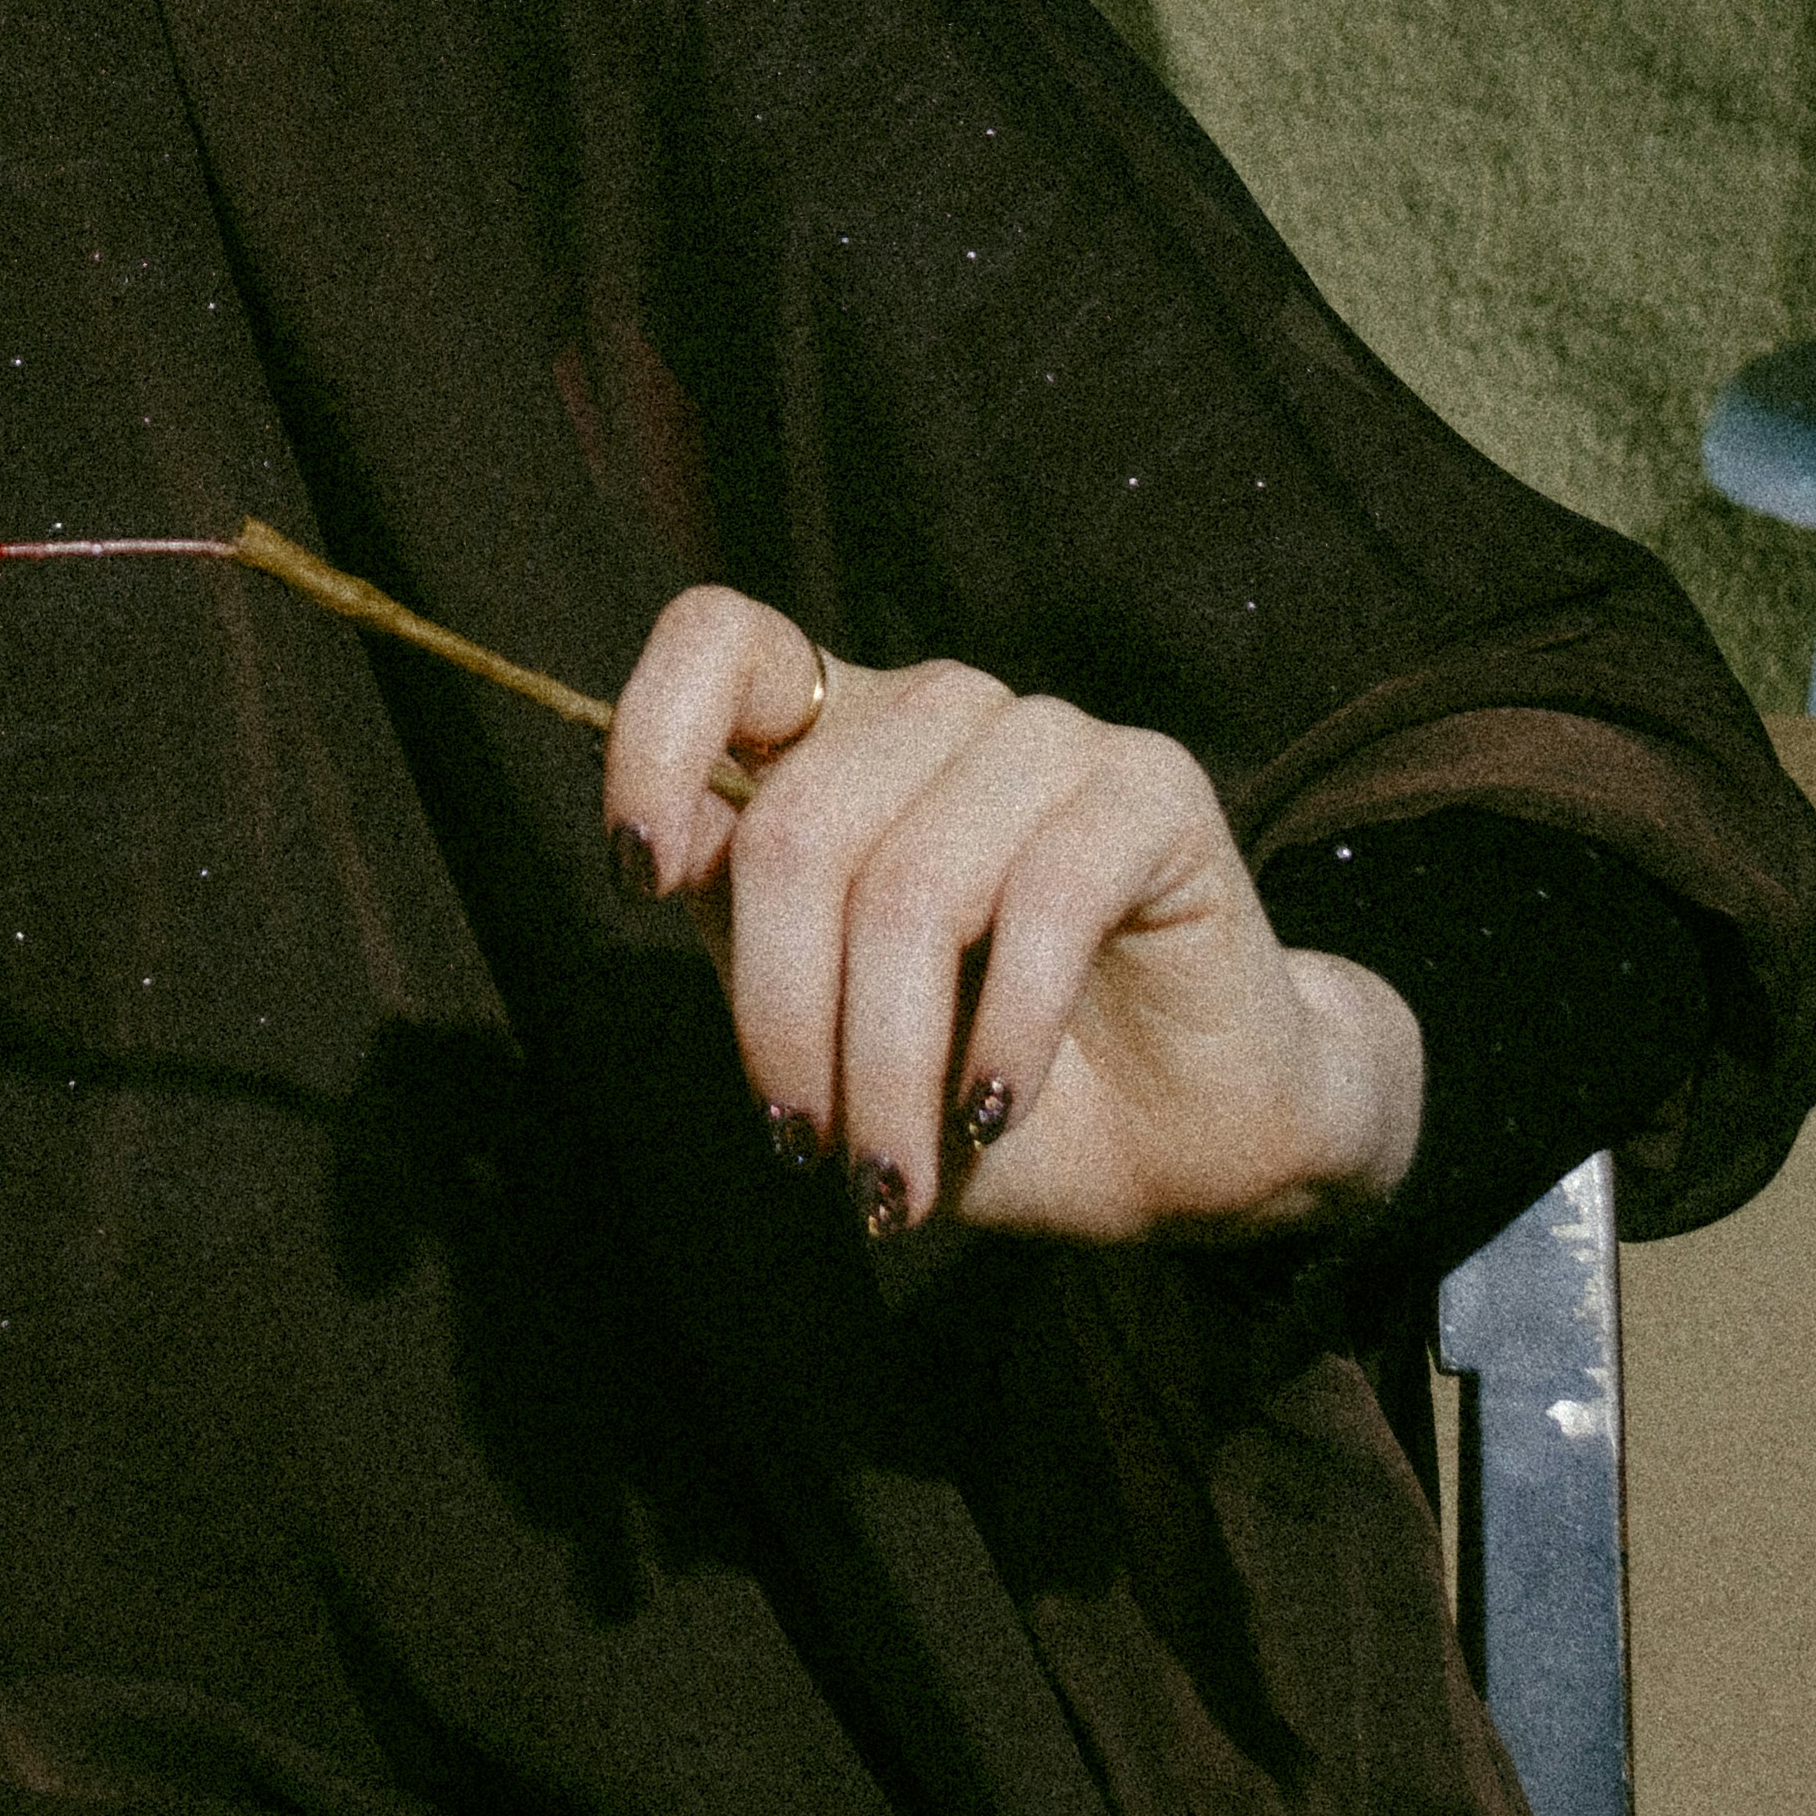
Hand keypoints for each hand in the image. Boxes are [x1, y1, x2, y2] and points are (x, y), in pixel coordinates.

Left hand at [598, 587, 1421, 1246]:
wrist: (1175, 1149)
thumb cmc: (976, 1089)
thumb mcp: (822, 1026)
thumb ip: (744, 929)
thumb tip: (663, 851)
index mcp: (834, 739)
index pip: (719, 643)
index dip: (652, 739)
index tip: (641, 877)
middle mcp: (935, 711)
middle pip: (798, 825)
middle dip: (785, 1022)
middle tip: (810, 1150)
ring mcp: (1048, 736)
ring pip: (912, 885)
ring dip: (889, 1061)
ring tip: (895, 1173)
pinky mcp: (1153, 786)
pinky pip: (1045, 901)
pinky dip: (1002, 1033)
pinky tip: (993, 1110)